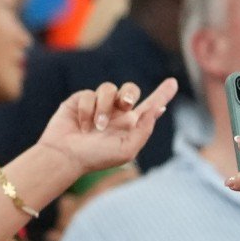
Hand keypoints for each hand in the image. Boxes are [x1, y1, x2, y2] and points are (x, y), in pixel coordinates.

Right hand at [27, 81, 178, 189]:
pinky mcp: (80, 100)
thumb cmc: (96, 157)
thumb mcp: (126, 149)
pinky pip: (89, 94)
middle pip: (130, 90)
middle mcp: (116, 113)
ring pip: (109, 89)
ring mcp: (98, 105)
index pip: (149, 106)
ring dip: (104, 109)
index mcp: (130, 125)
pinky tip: (81, 125)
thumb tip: (155, 109)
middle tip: (125, 105)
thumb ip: (144, 130)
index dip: (162, 94)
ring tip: (96, 127)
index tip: (173, 82)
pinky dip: (87, 111)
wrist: (66, 155)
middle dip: (129, 93)